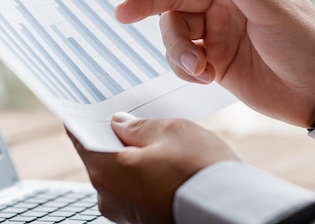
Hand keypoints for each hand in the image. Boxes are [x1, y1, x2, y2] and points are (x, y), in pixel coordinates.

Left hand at [69, 112, 237, 223]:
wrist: (234, 213)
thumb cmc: (201, 171)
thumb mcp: (170, 131)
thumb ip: (138, 126)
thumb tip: (120, 124)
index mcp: (106, 171)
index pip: (80, 136)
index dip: (84, 116)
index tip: (88, 103)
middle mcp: (108, 198)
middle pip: (101, 157)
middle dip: (115, 137)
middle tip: (132, 116)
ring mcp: (126, 215)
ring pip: (121, 176)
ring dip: (133, 159)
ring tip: (158, 141)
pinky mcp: (145, 223)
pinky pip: (137, 192)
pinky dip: (146, 178)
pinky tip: (168, 165)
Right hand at [115, 0, 314, 127]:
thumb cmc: (307, 46)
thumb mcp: (273, 11)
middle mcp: (222, 4)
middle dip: (147, 6)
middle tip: (124, 15)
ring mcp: (214, 32)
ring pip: (173, 33)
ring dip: (177, 51)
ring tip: (200, 68)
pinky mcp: (211, 60)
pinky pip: (181, 59)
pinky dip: (186, 69)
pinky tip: (208, 76)